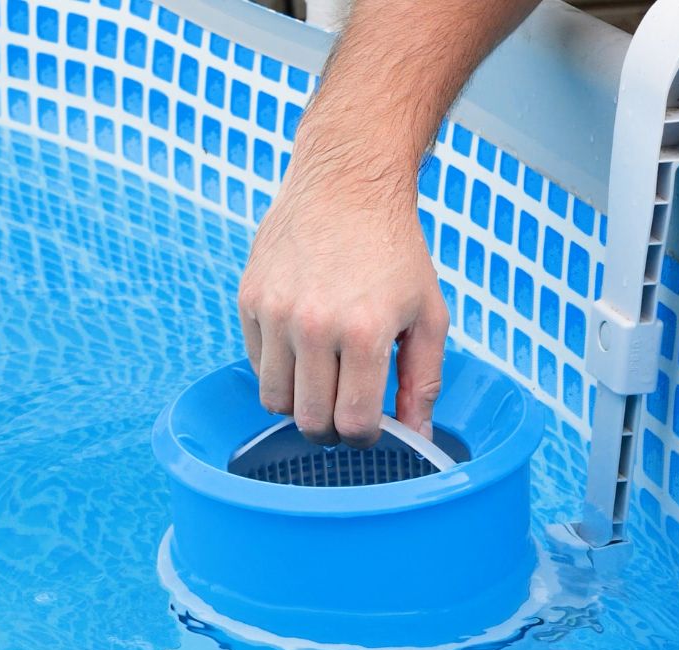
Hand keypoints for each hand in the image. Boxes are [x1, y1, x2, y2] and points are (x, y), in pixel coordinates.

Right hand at [237, 144, 447, 445]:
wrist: (347, 184)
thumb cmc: (395, 251)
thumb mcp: (429, 316)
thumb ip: (424, 381)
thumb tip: (417, 434)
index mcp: (364, 332)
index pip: (352, 422)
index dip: (365, 437)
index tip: (370, 427)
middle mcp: (313, 325)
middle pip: (310, 420)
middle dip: (331, 430)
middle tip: (346, 413)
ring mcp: (275, 312)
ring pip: (275, 401)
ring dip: (300, 405)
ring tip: (324, 383)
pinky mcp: (250, 299)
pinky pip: (257, 366)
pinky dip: (279, 372)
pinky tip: (304, 351)